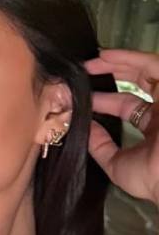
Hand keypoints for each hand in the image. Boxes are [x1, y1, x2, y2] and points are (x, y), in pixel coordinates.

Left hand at [83, 48, 158, 204]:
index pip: (128, 106)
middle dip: (112, 73)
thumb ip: (100, 146)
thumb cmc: (152, 178)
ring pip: (145, 70)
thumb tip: (84, 129)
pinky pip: (153, 64)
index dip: (105, 99)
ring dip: (119, 62)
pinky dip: (129, 57)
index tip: (82, 95)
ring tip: (92, 59)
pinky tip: (106, 56)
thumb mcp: (117, 165)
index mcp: (154, 128)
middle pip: (139, 83)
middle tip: (86, 70)